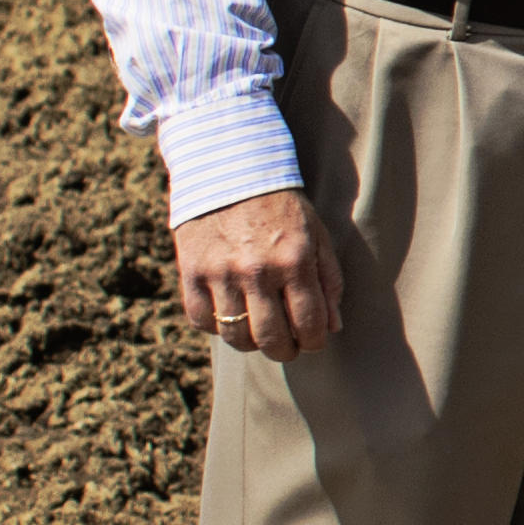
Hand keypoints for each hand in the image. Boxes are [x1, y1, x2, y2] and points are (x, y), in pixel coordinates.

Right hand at [172, 189, 343, 360]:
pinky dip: (218, 327)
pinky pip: (202, 320)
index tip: (314, 342)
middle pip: (271, 338)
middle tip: (288, 348)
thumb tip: (332, 327)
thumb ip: (329, 282)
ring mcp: (220, 273)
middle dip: (285, 351)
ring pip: (235, 336)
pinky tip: (231, 316)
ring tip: (261, 334)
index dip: (314, 341)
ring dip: (252, 343)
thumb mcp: (317, 237)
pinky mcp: (191, 273)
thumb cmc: (282, 209)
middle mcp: (256, 271)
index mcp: (294, 261)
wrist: (231, 173)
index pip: (308, 322)